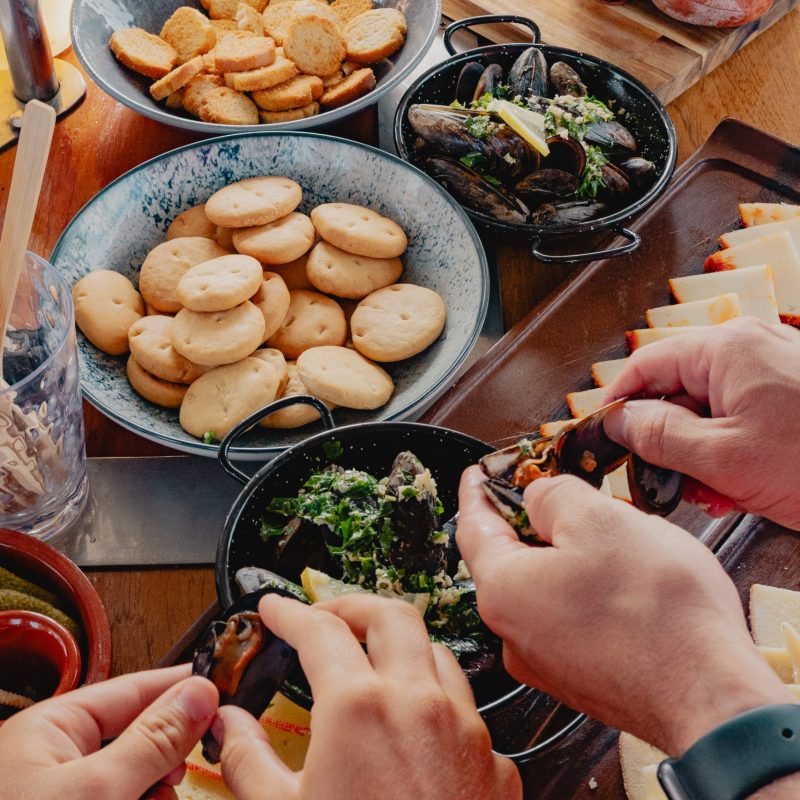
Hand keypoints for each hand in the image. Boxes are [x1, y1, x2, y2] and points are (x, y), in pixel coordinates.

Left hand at [0, 666, 217, 799]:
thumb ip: (153, 741)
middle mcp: (56, 758)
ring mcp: (64, 795)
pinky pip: (123, 799)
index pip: (134, 689)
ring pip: (135, 778)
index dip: (182, 688)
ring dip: (155, 793)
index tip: (227, 688)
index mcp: (52, 729)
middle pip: (138, 735)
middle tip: (187, 774)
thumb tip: (200, 692)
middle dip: (167, 757)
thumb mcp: (96, 794)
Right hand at [215, 593, 520, 799]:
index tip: (274, 609)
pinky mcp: (495, 764)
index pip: (320, 630)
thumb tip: (227, 725)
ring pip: (436, 653)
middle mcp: (421, 704)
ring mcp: (467, 730)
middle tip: (327, 616)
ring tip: (372, 664)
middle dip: (354, 605)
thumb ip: (249, 759)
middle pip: (392, 614)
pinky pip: (465, 710)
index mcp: (362, 707)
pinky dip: (435, 703)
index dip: (290, 612)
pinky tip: (415, 733)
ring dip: (401, 647)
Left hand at [457, 466, 796, 755]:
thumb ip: (552, 495)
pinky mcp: (580, 678)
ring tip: (600, 533)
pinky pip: (567, 618)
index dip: (478, 492)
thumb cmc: (657, 609)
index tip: (478, 474)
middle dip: (528, 521)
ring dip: (561, 555)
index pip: (473, 527)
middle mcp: (513, 634)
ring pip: (541, 589)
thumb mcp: (599, 518)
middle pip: (506, 560)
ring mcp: (546, 663)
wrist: (713, 696)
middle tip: (549, 492)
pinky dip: (581, 590)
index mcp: (503, 590)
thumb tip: (537, 497)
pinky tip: (618, 578)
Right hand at [601, 317, 799, 528]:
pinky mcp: (787, 397)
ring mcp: (771, 372)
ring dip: (695, 454)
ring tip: (708, 491)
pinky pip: (736, 419)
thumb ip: (657, 435)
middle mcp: (748, 350)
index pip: (645, 364)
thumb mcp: (723, 457)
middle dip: (665, 439)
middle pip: (675, 389)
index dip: (617, 402)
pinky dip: (726, 453)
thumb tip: (618, 421)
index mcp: (727, 349)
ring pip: (705, 410)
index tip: (603, 433)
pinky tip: (733, 487)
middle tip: (660, 478)